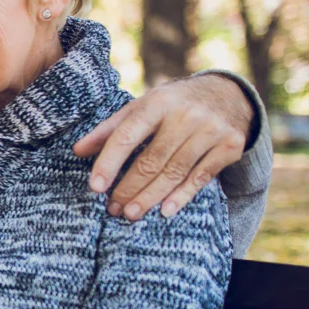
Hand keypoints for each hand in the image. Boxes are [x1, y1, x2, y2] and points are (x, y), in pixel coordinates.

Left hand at [73, 74, 252, 219]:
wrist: (228, 94)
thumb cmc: (173, 104)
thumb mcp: (142, 107)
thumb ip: (110, 129)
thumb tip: (77, 151)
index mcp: (157, 102)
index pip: (127, 136)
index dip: (109, 163)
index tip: (95, 187)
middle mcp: (185, 115)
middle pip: (151, 160)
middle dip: (129, 188)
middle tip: (112, 208)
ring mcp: (211, 130)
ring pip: (174, 172)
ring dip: (150, 197)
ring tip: (131, 213)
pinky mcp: (230, 146)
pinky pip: (201, 177)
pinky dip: (182, 196)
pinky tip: (165, 210)